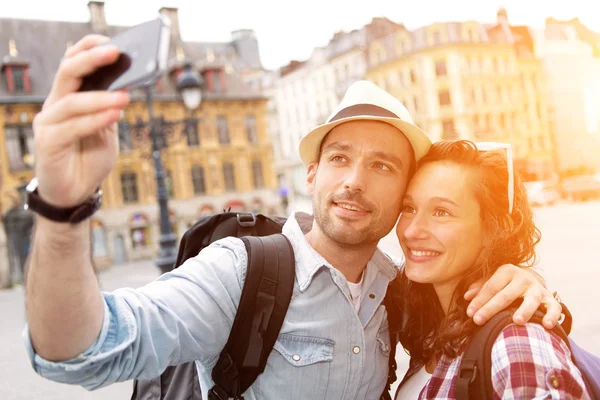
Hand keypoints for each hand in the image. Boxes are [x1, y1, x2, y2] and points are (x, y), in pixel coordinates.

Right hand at [33, 34, 129, 207]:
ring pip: (72, 101)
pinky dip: (96, 119)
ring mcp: (48, 123)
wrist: (76, 193)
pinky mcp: (48, 142)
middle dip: (91, 59)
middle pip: (68, 72)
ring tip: (125, 96)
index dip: (89, 49)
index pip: (73, 64)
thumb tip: (126, 85)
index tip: (112, 42)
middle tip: (115, 52)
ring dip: (101, 97)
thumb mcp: (107, 129)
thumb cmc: (91, 159)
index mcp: (69, 97)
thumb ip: (111, 108)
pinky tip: (115, 115)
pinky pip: (73, 127)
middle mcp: (55, 105)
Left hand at [464, 264, 560, 328]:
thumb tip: (466, 297)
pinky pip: (554, 307)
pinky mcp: (550, 298)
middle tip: (478, 320)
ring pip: (532, 300)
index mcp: (507, 271)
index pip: (491, 288)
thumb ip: (480, 287)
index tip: (470, 314)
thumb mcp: (493, 280)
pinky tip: (547, 325)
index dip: (479, 301)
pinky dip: (552, 315)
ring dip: (525, 310)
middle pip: (506, 295)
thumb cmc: (506, 282)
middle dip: (491, 309)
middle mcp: (523, 278)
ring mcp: (537, 288)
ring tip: (517, 321)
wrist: (532, 278)